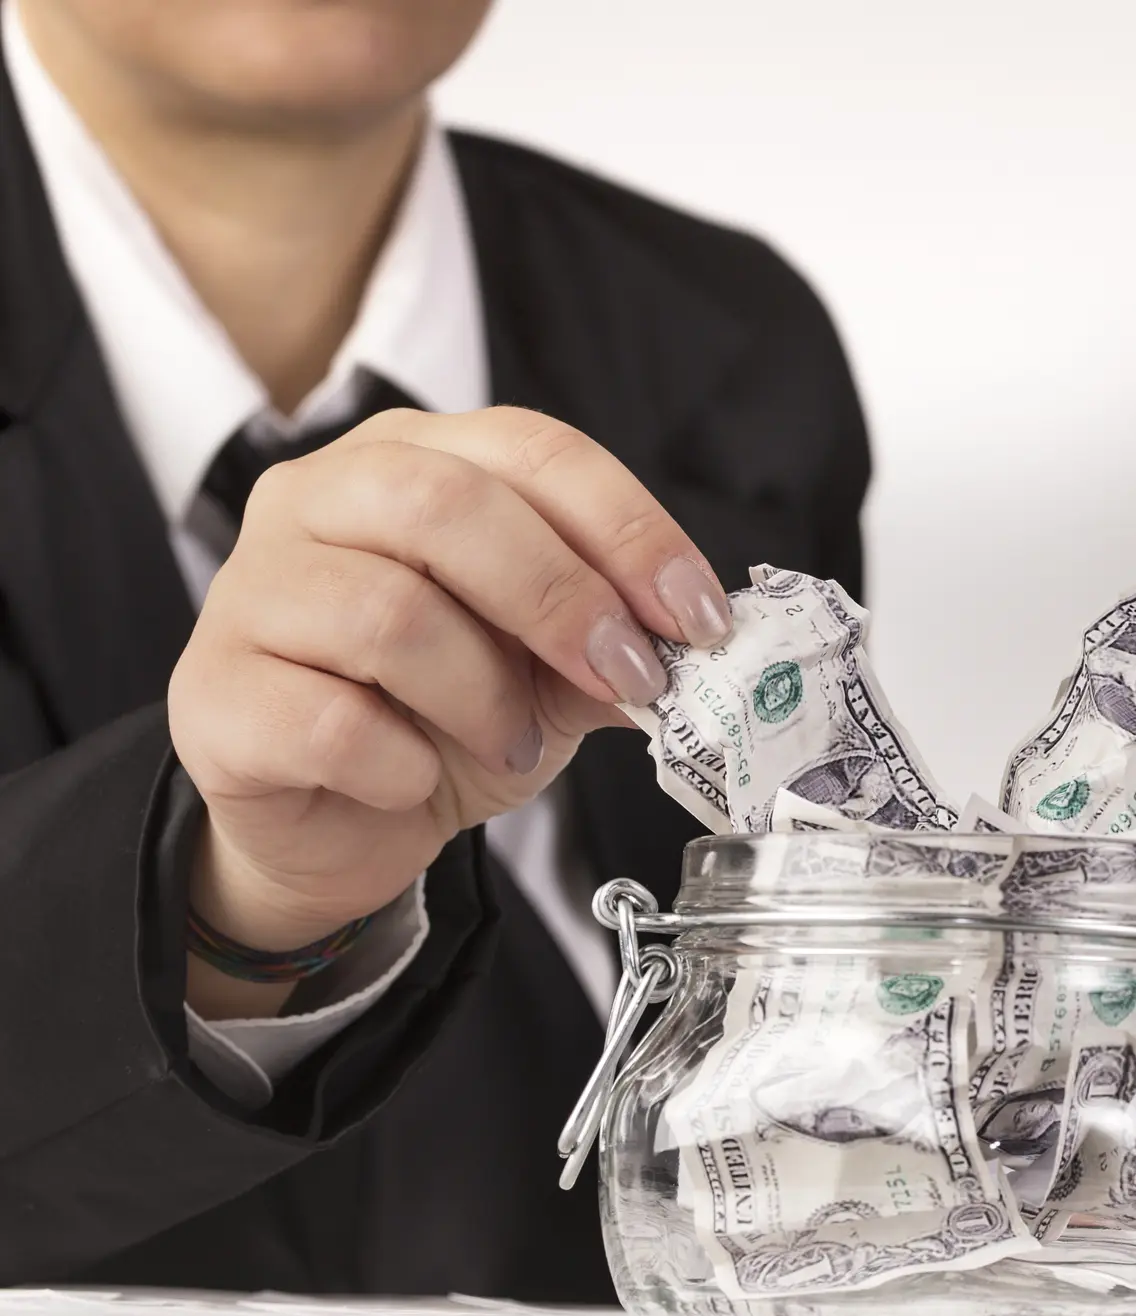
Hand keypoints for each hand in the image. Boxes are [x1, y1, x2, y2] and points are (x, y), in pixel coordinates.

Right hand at [169, 407, 731, 1017]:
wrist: (345, 821)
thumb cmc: (447, 714)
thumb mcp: (552, 670)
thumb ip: (611, 641)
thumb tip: (690, 644)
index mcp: (411, 459)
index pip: (531, 449)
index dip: (628, 530)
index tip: (699, 617)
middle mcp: (316, 498)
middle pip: (446, 507)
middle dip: (563, 600)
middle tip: (629, 681)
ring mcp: (249, 590)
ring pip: (387, 615)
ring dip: (484, 697)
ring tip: (513, 744)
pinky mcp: (212, 694)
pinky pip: (328, 722)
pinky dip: (403, 764)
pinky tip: (415, 778)